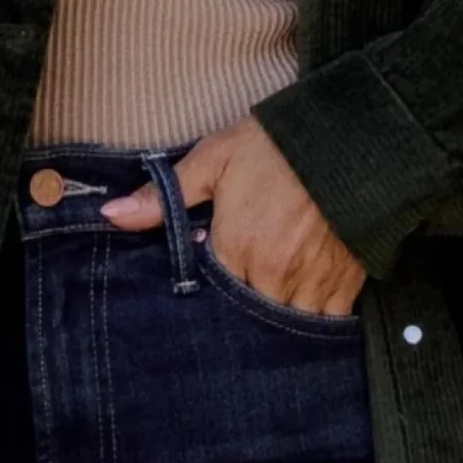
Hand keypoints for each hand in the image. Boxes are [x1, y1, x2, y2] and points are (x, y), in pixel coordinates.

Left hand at [99, 115, 367, 317]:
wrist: (349, 134)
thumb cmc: (274, 146)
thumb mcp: (213, 160)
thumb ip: (165, 196)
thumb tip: (112, 214)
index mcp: (235, 248)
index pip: (211, 296)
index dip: (207, 295)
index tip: (207, 288)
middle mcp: (272, 275)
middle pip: (248, 319)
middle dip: (240, 318)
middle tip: (235, 305)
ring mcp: (312, 283)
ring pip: (287, 328)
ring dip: (275, 325)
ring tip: (267, 308)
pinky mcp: (346, 283)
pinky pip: (327, 323)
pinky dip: (314, 322)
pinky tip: (302, 312)